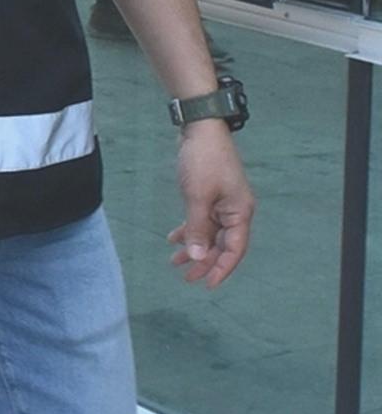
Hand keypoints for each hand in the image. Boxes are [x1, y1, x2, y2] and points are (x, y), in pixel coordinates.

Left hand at [168, 120, 255, 288]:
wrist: (200, 128)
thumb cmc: (203, 160)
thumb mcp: (197, 197)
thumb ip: (198, 229)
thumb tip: (198, 257)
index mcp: (239, 212)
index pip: (234, 249)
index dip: (221, 269)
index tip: (206, 284)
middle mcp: (234, 210)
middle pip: (221, 244)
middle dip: (204, 261)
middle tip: (186, 277)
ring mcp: (222, 202)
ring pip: (209, 233)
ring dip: (194, 247)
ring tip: (175, 262)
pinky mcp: (209, 195)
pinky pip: (201, 220)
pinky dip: (189, 230)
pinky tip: (173, 238)